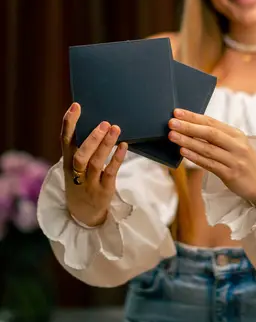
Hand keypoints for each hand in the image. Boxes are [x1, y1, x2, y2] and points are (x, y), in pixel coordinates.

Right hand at [60, 103, 127, 226]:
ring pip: (95, 163)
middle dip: (91, 139)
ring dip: (105, 145)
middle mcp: (76, 173)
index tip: (76, 106)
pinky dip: (117, 158)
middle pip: (80, 155)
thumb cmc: (81, 181)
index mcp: (68, 162)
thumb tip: (97, 121)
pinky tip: (124, 145)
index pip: (65, 140)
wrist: (84, 214)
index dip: (69, 123)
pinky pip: (110, 173)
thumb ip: (82, 146)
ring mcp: (89, 183)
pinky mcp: (103, 190)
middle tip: (104, 123)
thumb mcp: (75, 166)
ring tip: (115, 129)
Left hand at [168, 109, 255, 205]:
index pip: (212, 122)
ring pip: (207, 149)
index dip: (194, 116)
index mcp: (236, 134)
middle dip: (189, 127)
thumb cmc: (244, 161)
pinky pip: (210, 164)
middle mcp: (236, 145)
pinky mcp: (231, 174)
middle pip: (210, 133)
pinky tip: (183, 152)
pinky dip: (195, 157)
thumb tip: (191, 127)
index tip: (177, 112)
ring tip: (172, 136)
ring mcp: (234, 160)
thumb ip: (218, 137)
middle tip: (171, 122)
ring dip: (188, 141)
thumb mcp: (235, 145)